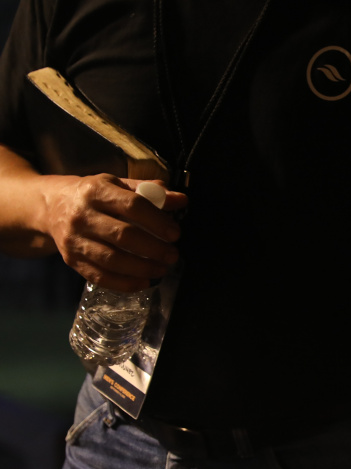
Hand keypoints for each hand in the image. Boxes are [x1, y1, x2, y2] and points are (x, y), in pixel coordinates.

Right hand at [40, 174, 186, 290]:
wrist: (51, 206)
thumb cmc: (93, 195)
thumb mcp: (118, 185)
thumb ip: (150, 192)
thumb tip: (182, 200)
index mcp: (97, 191)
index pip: (132, 206)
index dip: (157, 222)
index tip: (175, 234)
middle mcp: (82, 216)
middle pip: (123, 236)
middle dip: (153, 249)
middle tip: (173, 255)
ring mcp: (74, 240)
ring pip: (111, 260)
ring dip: (142, 268)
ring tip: (162, 269)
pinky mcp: (71, 260)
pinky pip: (99, 276)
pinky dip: (124, 283)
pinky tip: (143, 282)